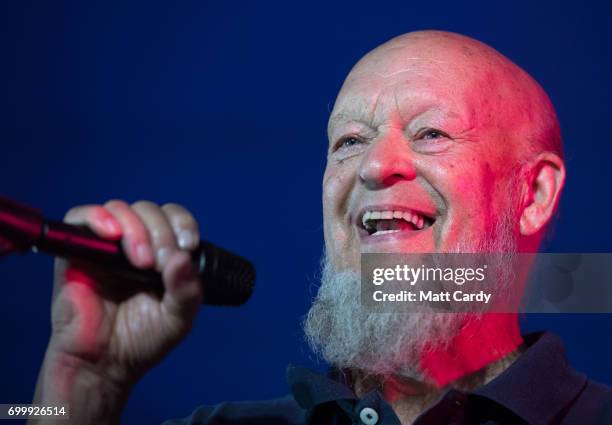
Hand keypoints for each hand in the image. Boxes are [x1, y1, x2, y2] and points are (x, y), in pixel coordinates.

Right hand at [31, 200, 202, 423]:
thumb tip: (183, 257)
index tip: (188, 244)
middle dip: (160, 233)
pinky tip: (112, 234)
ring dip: (136, 229)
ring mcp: (106, 245)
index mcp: (162, 253)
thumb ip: (187, 290)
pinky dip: (98, 217)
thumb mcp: (178, 318)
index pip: (174, 218)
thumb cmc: (141, 339)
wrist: (104, 364)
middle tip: (159, 263)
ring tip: (140, 262)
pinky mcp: (77, 250)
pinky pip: (81, 217)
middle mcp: (135, 243)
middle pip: (150, 211)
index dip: (182, 224)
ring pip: (121, 209)